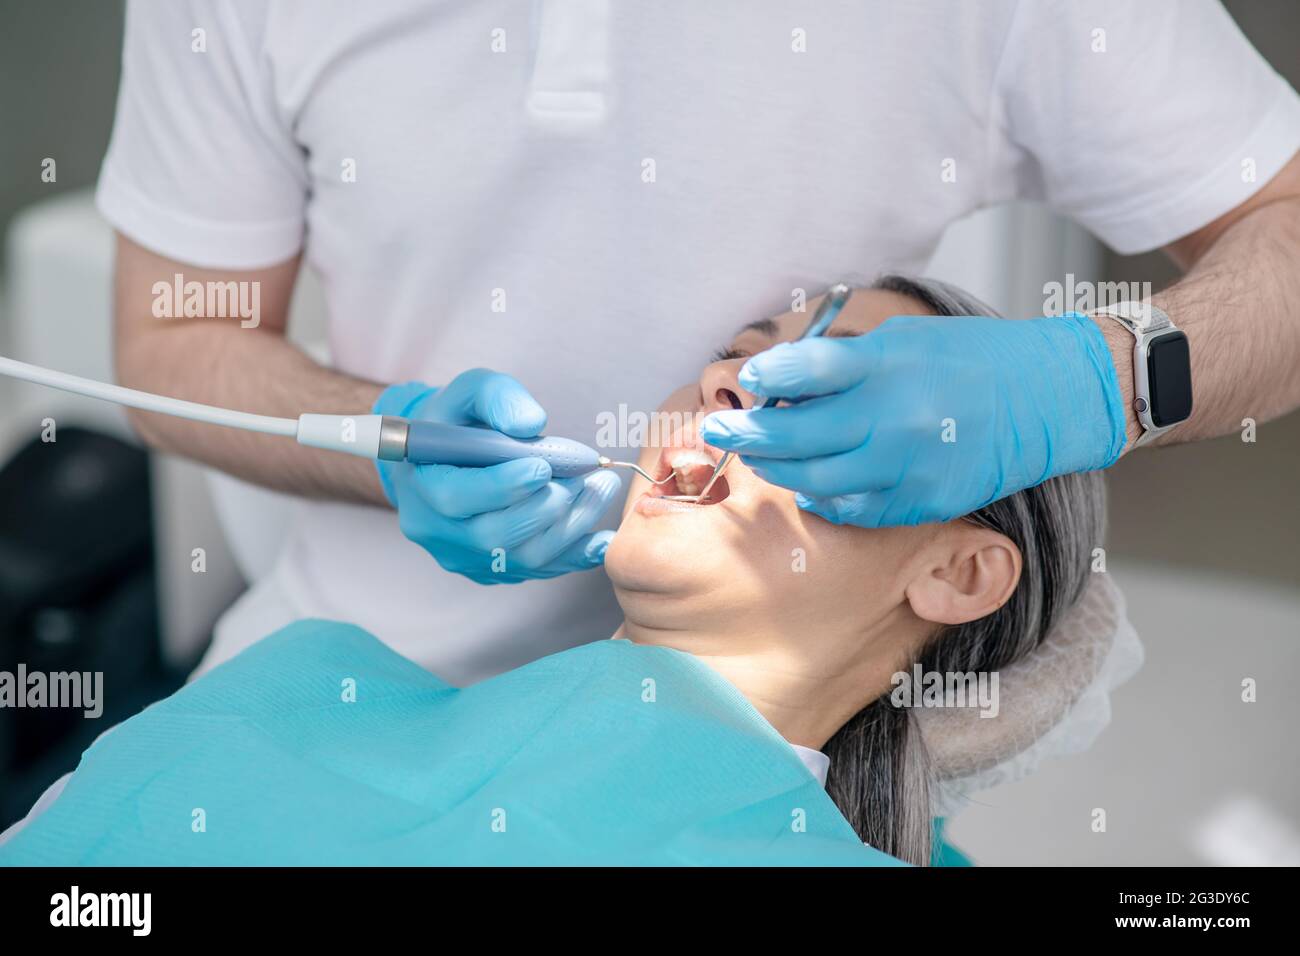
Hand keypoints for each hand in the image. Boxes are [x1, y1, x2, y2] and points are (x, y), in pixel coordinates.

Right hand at [374, 370, 620, 582]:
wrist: (442, 457)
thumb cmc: (457, 420)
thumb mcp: (469, 391)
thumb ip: (497, 397)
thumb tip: (532, 423)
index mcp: (421, 483)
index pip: (456, 497)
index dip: (503, 485)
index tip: (543, 466)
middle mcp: (437, 530)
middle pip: (493, 536)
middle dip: (547, 505)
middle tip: (586, 476)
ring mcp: (464, 556)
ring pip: (522, 557)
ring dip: (570, 526)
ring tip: (600, 489)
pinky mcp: (491, 570)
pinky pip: (537, 570)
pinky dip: (574, 555)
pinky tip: (601, 537)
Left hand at [698, 311, 1126, 526]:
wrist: (1048, 398)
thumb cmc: (969, 359)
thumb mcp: (902, 338)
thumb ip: (840, 361)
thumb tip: (776, 383)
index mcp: (889, 363)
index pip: (805, 370)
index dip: (765, 378)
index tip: (746, 383)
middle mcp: (895, 415)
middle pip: (798, 432)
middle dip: (748, 434)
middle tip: (720, 430)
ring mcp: (910, 464)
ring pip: (817, 480)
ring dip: (778, 470)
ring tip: (760, 459)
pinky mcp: (924, 500)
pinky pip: (854, 509)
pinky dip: (823, 499)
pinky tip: (809, 486)